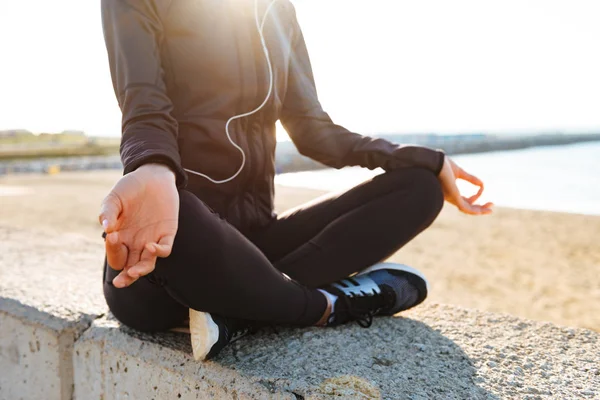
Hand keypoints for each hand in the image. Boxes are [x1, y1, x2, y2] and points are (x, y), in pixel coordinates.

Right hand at [99, 163, 178, 287]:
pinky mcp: (168, 232)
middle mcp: (136, 243)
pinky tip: (151, 247)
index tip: (112, 237)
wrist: (152, 176)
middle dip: (126, 277)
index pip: (116, 256)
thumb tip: (105, 228)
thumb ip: (107, 212)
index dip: (112, 251)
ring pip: (148, 263)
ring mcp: (152, 239)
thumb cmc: (130, 188)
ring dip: (141, 270)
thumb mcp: (114, 198)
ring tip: (135, 271)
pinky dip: (159, 252)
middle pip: (131, 268)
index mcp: (121, 238)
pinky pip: (165, 249)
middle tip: (121, 280)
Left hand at [438, 156, 492, 214]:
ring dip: (480, 210)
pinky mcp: (453, 197)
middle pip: (467, 207)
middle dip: (480, 207)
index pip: (465, 200)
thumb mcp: (459, 172)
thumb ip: (470, 178)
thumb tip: (482, 184)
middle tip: (492, 204)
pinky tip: (482, 210)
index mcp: (450, 192)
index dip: (476, 197)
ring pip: (467, 209)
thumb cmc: (442, 165)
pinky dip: (474, 210)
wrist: (434, 162)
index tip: (483, 187)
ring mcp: (451, 198)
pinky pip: (465, 208)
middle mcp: (450, 197)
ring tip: (491, 209)